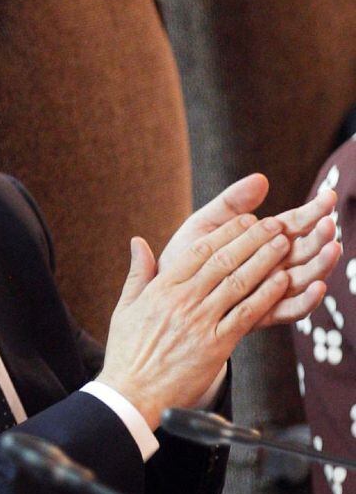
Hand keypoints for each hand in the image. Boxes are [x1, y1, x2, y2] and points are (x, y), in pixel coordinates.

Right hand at [101, 213, 292, 428]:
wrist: (131, 392)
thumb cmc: (127, 352)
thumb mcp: (124, 307)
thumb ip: (137, 273)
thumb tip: (138, 242)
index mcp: (161, 289)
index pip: (198, 251)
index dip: (225, 233)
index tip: (244, 220)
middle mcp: (182, 301)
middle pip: (223, 261)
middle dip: (252, 239)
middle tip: (274, 224)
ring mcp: (200, 323)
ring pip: (238, 283)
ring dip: (264, 261)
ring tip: (283, 244)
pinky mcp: (215, 345)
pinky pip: (246, 314)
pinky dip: (266, 295)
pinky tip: (282, 282)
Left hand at [157, 174, 338, 327]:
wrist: (161, 295)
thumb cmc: (183, 256)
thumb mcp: (205, 224)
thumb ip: (232, 203)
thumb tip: (261, 179)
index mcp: (260, 240)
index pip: (294, 223)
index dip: (313, 211)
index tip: (328, 196)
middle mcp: (271, 265)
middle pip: (304, 250)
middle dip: (320, 236)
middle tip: (329, 224)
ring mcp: (268, 291)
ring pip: (303, 278)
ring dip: (320, 264)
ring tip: (331, 249)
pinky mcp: (261, 315)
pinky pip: (289, 311)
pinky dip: (305, 301)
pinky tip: (317, 287)